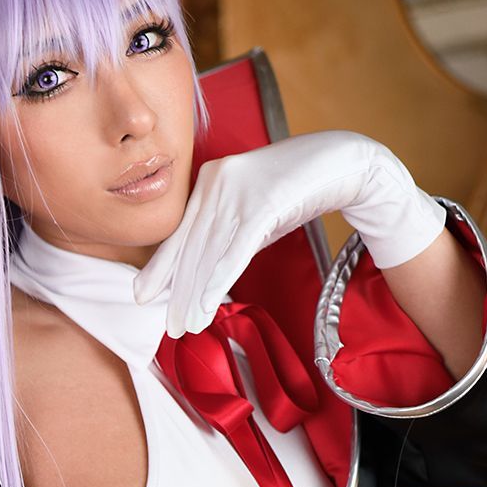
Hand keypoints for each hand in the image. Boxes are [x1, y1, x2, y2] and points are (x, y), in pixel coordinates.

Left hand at [132, 130, 445, 336]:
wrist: (343, 160)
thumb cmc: (296, 188)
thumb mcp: (252, 209)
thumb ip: (226, 231)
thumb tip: (202, 272)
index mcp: (209, 179)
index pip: (181, 232)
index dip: (162, 266)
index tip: (143, 294)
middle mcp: (216, 182)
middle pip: (193, 247)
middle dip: (179, 290)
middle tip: (170, 325)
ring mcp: (238, 191)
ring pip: (210, 253)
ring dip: (197, 294)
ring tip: (188, 326)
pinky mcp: (263, 204)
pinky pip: (236, 250)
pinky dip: (219, 280)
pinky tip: (208, 305)